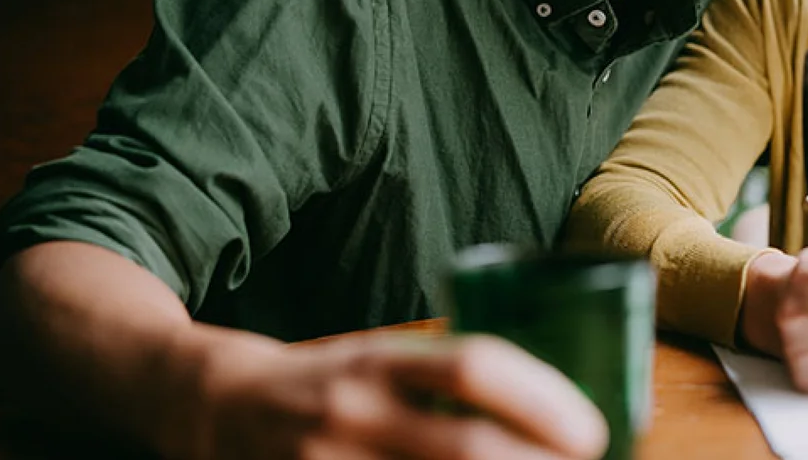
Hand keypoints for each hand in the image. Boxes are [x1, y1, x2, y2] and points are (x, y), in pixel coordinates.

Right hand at [190, 330, 607, 459]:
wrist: (215, 406)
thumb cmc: (324, 380)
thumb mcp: (380, 356)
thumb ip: (445, 378)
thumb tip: (556, 407)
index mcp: (376, 360)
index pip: (470, 368)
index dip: (541, 399)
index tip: (592, 429)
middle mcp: (351, 410)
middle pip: (464, 450)